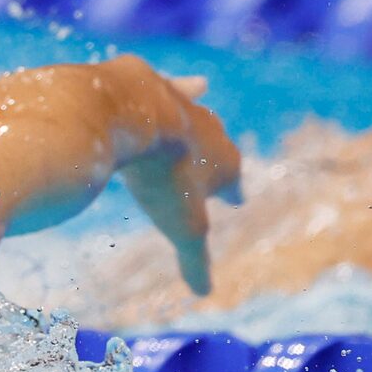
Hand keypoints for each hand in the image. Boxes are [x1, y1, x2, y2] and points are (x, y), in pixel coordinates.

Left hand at [102, 60, 242, 295]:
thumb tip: (204, 293)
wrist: (135, 112)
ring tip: (203, 98)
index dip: (232, 192)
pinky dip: (170, 84)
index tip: (236, 199)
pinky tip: (179, 79)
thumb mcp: (181, 226)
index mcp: (222, 162)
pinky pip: (160, 83)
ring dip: (192, 114)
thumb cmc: (162, 174)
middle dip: (214, 154)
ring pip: (190, 109)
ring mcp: (178, 100)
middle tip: (219, 162)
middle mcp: (207, 127)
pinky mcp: (147, 79)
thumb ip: (194, 260)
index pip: (232, 182)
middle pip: (214, 144)